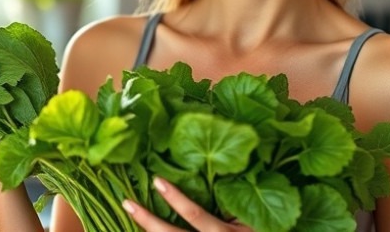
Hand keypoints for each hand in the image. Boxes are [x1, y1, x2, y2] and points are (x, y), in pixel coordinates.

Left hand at [123, 177, 251, 231]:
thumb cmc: (262, 228)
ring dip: (147, 231)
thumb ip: (234, 195)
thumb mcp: (251, 214)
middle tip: (127, 203)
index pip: (196, 216)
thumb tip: (217, 165)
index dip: (175, 199)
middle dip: (148, 221)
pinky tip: (141, 229)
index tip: (157, 181)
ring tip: (129, 214)